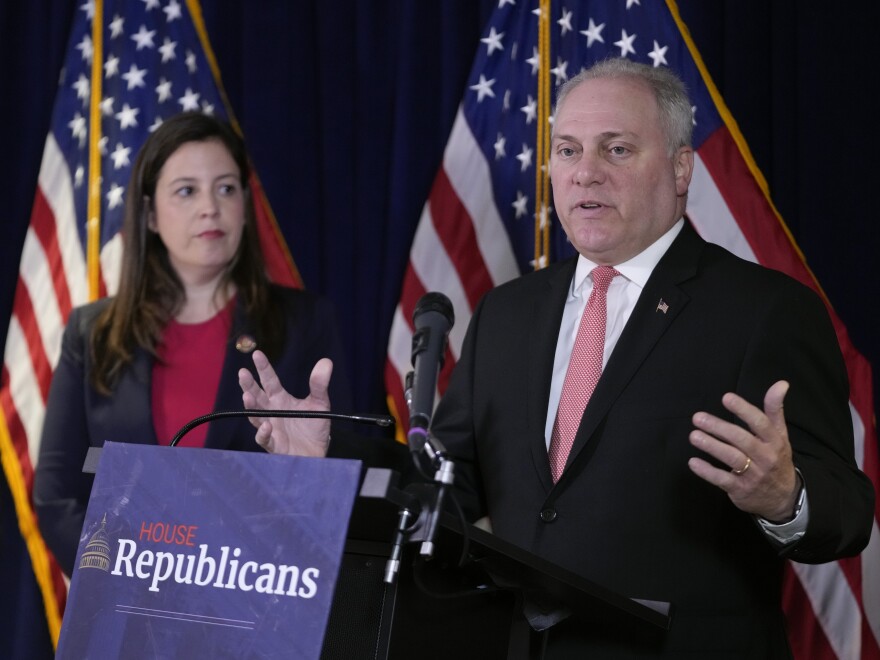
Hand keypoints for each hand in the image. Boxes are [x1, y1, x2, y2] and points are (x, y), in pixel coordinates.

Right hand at [237, 350, 332, 456]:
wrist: (317, 452)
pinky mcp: (273, 444)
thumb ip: (319, 384)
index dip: (263, 368)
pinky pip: (264, 438)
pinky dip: (263, 432)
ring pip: (255, 415)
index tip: (257, 354)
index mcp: (280, 398)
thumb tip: (326, 362)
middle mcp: (271, 411)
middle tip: (243, 373)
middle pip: (257, 396)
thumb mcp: (320, 403)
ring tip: (248, 396)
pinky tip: (267, 425)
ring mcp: (270, 427)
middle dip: (248, 385)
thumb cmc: (314, 427)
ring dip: (251, 406)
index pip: (269, 380)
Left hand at [688, 380, 799, 521]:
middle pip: (742, 440)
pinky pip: (723, 480)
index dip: (744, 410)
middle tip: (698, 417)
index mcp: (775, 441)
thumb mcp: (780, 435)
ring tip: (694, 436)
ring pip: (732, 458)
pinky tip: (693, 462)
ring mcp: (753, 475)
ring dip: (712, 446)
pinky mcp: (741, 490)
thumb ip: (775, 410)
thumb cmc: (776, 459)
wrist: (783, 499)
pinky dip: (707, 471)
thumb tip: (781, 383)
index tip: (726, 397)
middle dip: (719, 427)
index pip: (760, 423)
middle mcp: (766, 457)